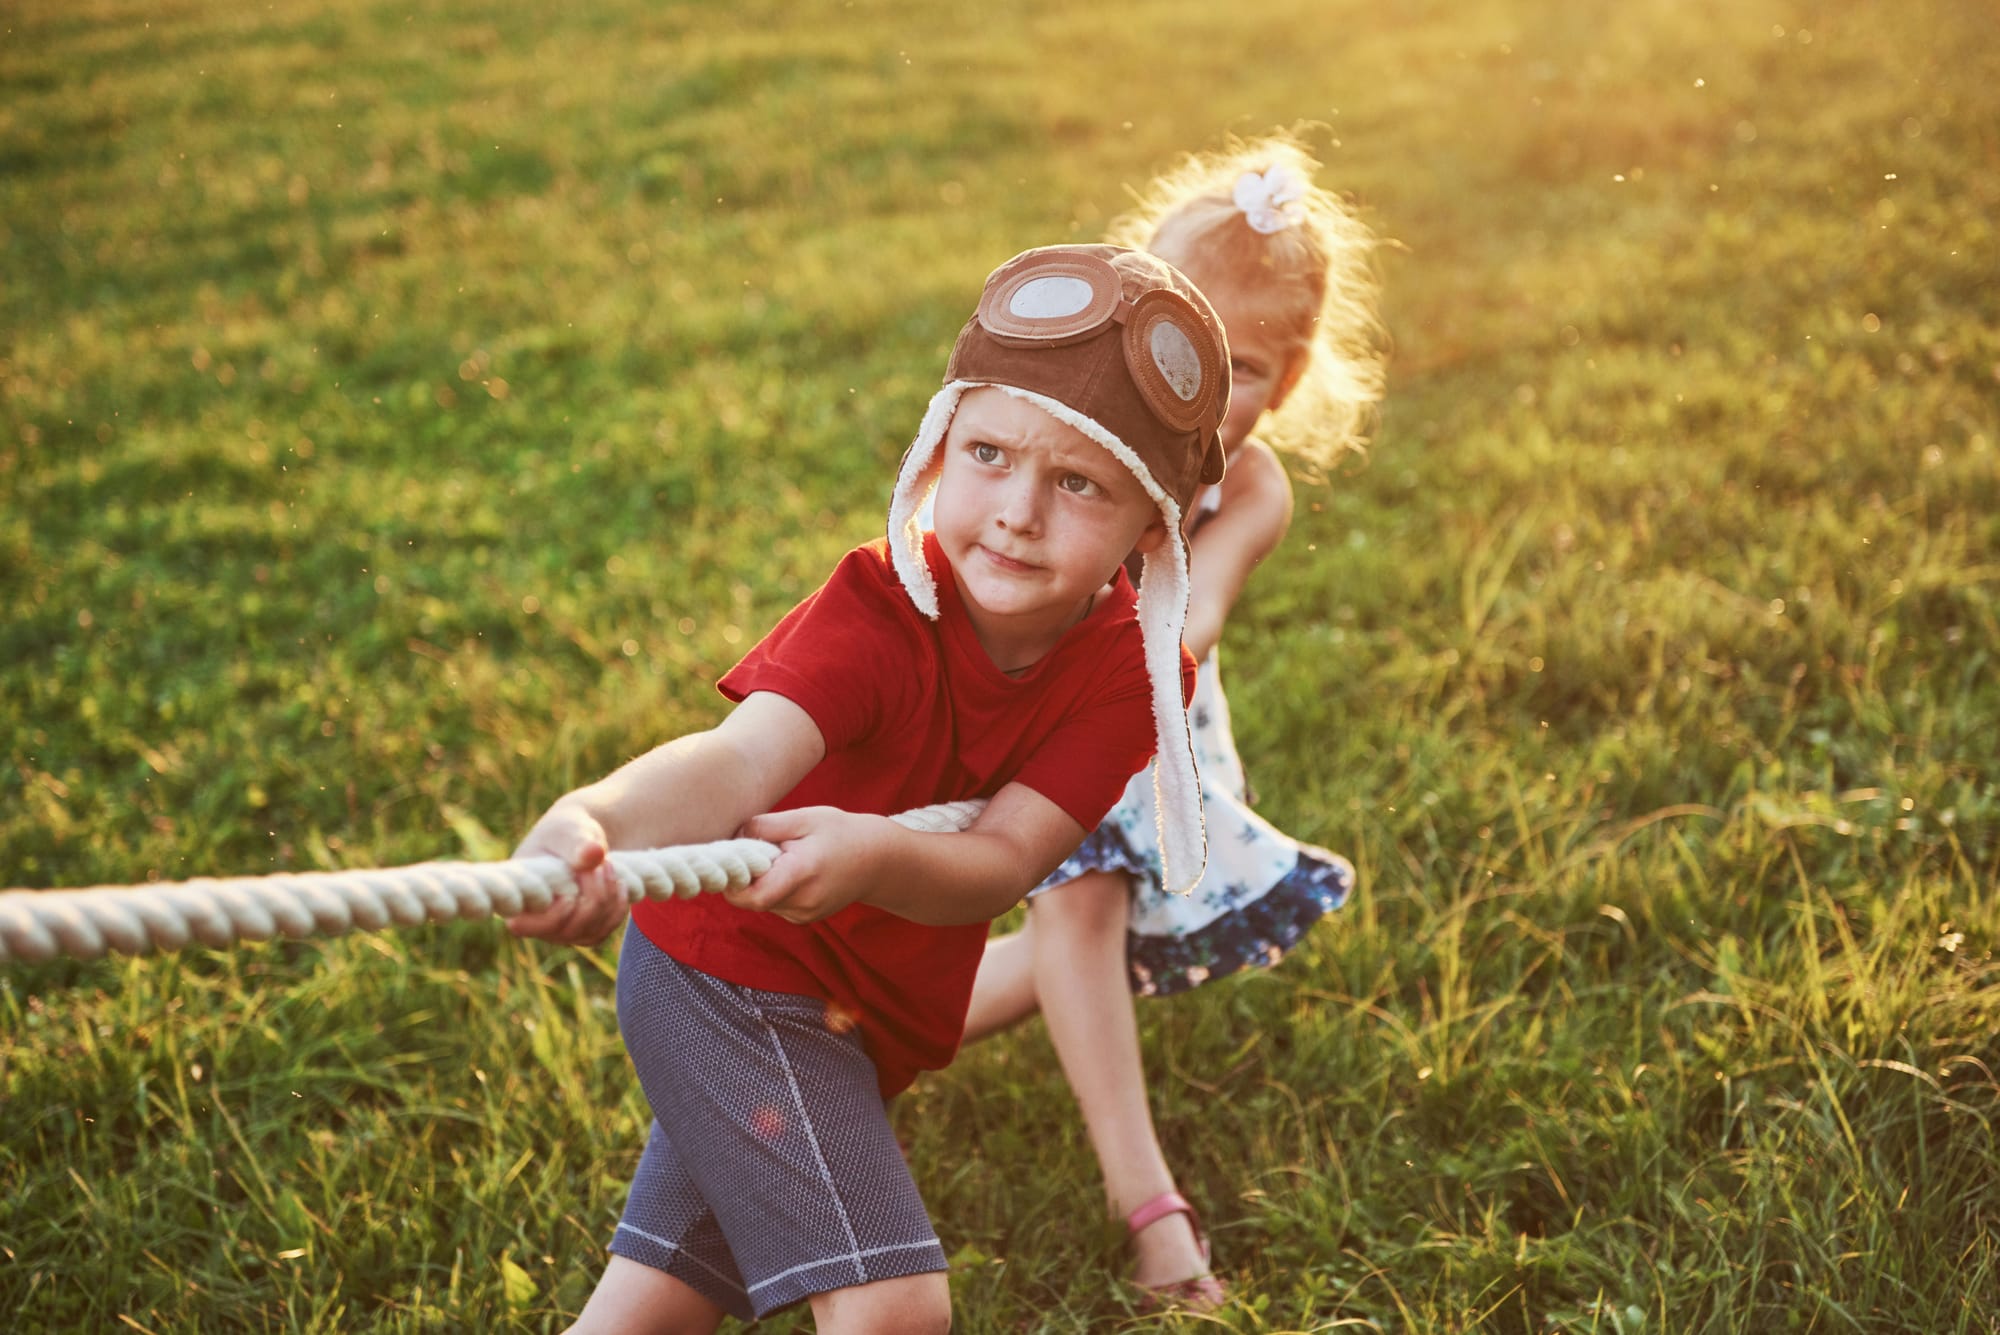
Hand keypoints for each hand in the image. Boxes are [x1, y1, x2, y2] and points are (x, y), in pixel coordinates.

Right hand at [505, 803, 630, 945]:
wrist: (582, 838)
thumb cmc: (566, 830)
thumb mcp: (569, 829)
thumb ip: (577, 841)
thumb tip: (593, 854)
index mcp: (519, 894)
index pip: (522, 925)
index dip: (552, 916)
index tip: (572, 894)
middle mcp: (533, 919)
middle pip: (565, 931)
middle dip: (592, 898)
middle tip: (603, 863)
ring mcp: (558, 929)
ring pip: (587, 933)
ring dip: (608, 900)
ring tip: (609, 865)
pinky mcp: (580, 931)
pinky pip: (601, 932)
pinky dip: (616, 909)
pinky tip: (620, 884)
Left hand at [728, 807, 890, 924]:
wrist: (878, 861)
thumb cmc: (841, 833)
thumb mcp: (805, 818)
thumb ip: (767, 826)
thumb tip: (734, 837)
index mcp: (802, 873)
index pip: (751, 896)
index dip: (733, 881)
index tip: (733, 859)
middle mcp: (803, 901)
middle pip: (752, 898)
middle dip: (746, 877)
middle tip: (759, 850)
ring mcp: (805, 914)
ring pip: (761, 903)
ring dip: (760, 882)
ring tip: (782, 858)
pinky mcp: (805, 918)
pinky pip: (774, 905)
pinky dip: (773, 889)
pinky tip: (792, 870)